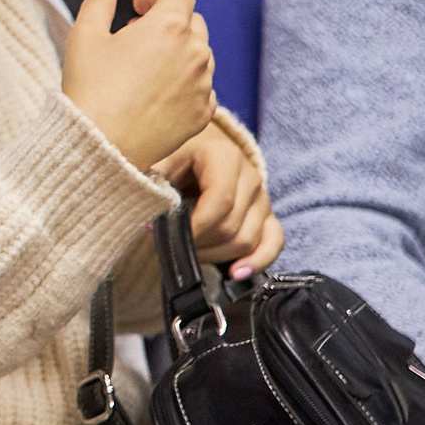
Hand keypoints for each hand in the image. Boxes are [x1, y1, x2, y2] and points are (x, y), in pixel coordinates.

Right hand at [61, 0, 215, 169]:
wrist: (103, 145)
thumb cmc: (91, 88)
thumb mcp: (84, 36)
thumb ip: (98, 2)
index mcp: (169, 26)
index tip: (136, 8)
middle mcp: (195, 52)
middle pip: (194, 23)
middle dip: (169, 23)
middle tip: (137, 39)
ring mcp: (204, 84)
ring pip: (200, 56)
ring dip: (178, 54)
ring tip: (144, 70)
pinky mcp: (205, 112)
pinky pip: (203, 89)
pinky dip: (185, 85)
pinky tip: (155, 95)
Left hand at [155, 124, 283, 280]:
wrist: (201, 151)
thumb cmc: (176, 159)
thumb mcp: (161, 160)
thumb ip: (154, 185)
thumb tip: (151, 225)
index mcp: (225, 157)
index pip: (220, 200)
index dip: (196, 226)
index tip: (168, 239)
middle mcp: (251, 178)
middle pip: (232, 225)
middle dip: (200, 244)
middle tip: (171, 249)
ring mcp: (263, 199)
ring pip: (248, 240)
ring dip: (217, 256)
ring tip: (188, 257)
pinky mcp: (269, 217)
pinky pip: (274, 243)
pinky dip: (258, 261)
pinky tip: (236, 273)